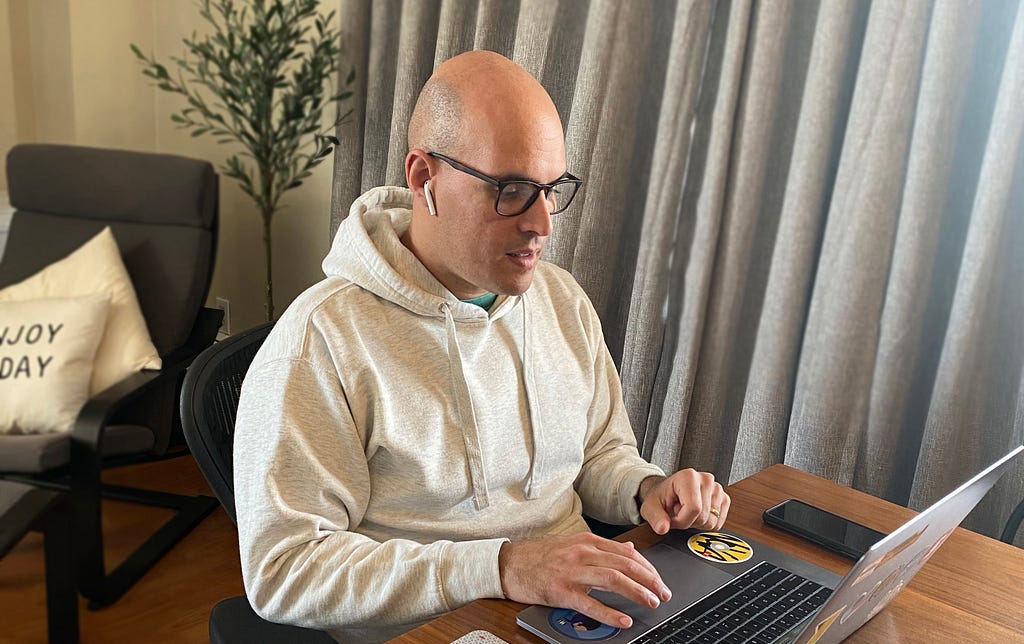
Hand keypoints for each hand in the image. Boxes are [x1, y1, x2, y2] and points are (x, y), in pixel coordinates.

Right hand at [498, 533, 671, 627]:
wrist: (508, 563)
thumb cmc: (538, 556)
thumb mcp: (572, 544)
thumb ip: (601, 547)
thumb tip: (629, 548)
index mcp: (587, 541)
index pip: (627, 552)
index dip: (648, 567)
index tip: (659, 580)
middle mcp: (582, 553)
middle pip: (625, 564)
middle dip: (649, 579)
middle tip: (663, 593)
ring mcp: (572, 572)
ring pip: (613, 579)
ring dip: (636, 591)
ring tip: (651, 602)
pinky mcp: (561, 591)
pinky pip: (590, 603)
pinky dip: (609, 612)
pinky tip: (622, 620)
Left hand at [639, 469, 730, 534]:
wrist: (667, 492)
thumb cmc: (660, 497)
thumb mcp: (651, 507)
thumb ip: (656, 518)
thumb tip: (663, 528)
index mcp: (688, 476)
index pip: (694, 509)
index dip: (681, 521)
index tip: (671, 518)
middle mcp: (706, 479)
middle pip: (703, 517)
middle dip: (688, 522)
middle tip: (678, 512)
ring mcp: (716, 488)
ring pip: (712, 522)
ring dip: (697, 522)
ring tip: (687, 510)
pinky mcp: (723, 498)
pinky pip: (718, 522)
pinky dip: (706, 523)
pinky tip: (696, 513)